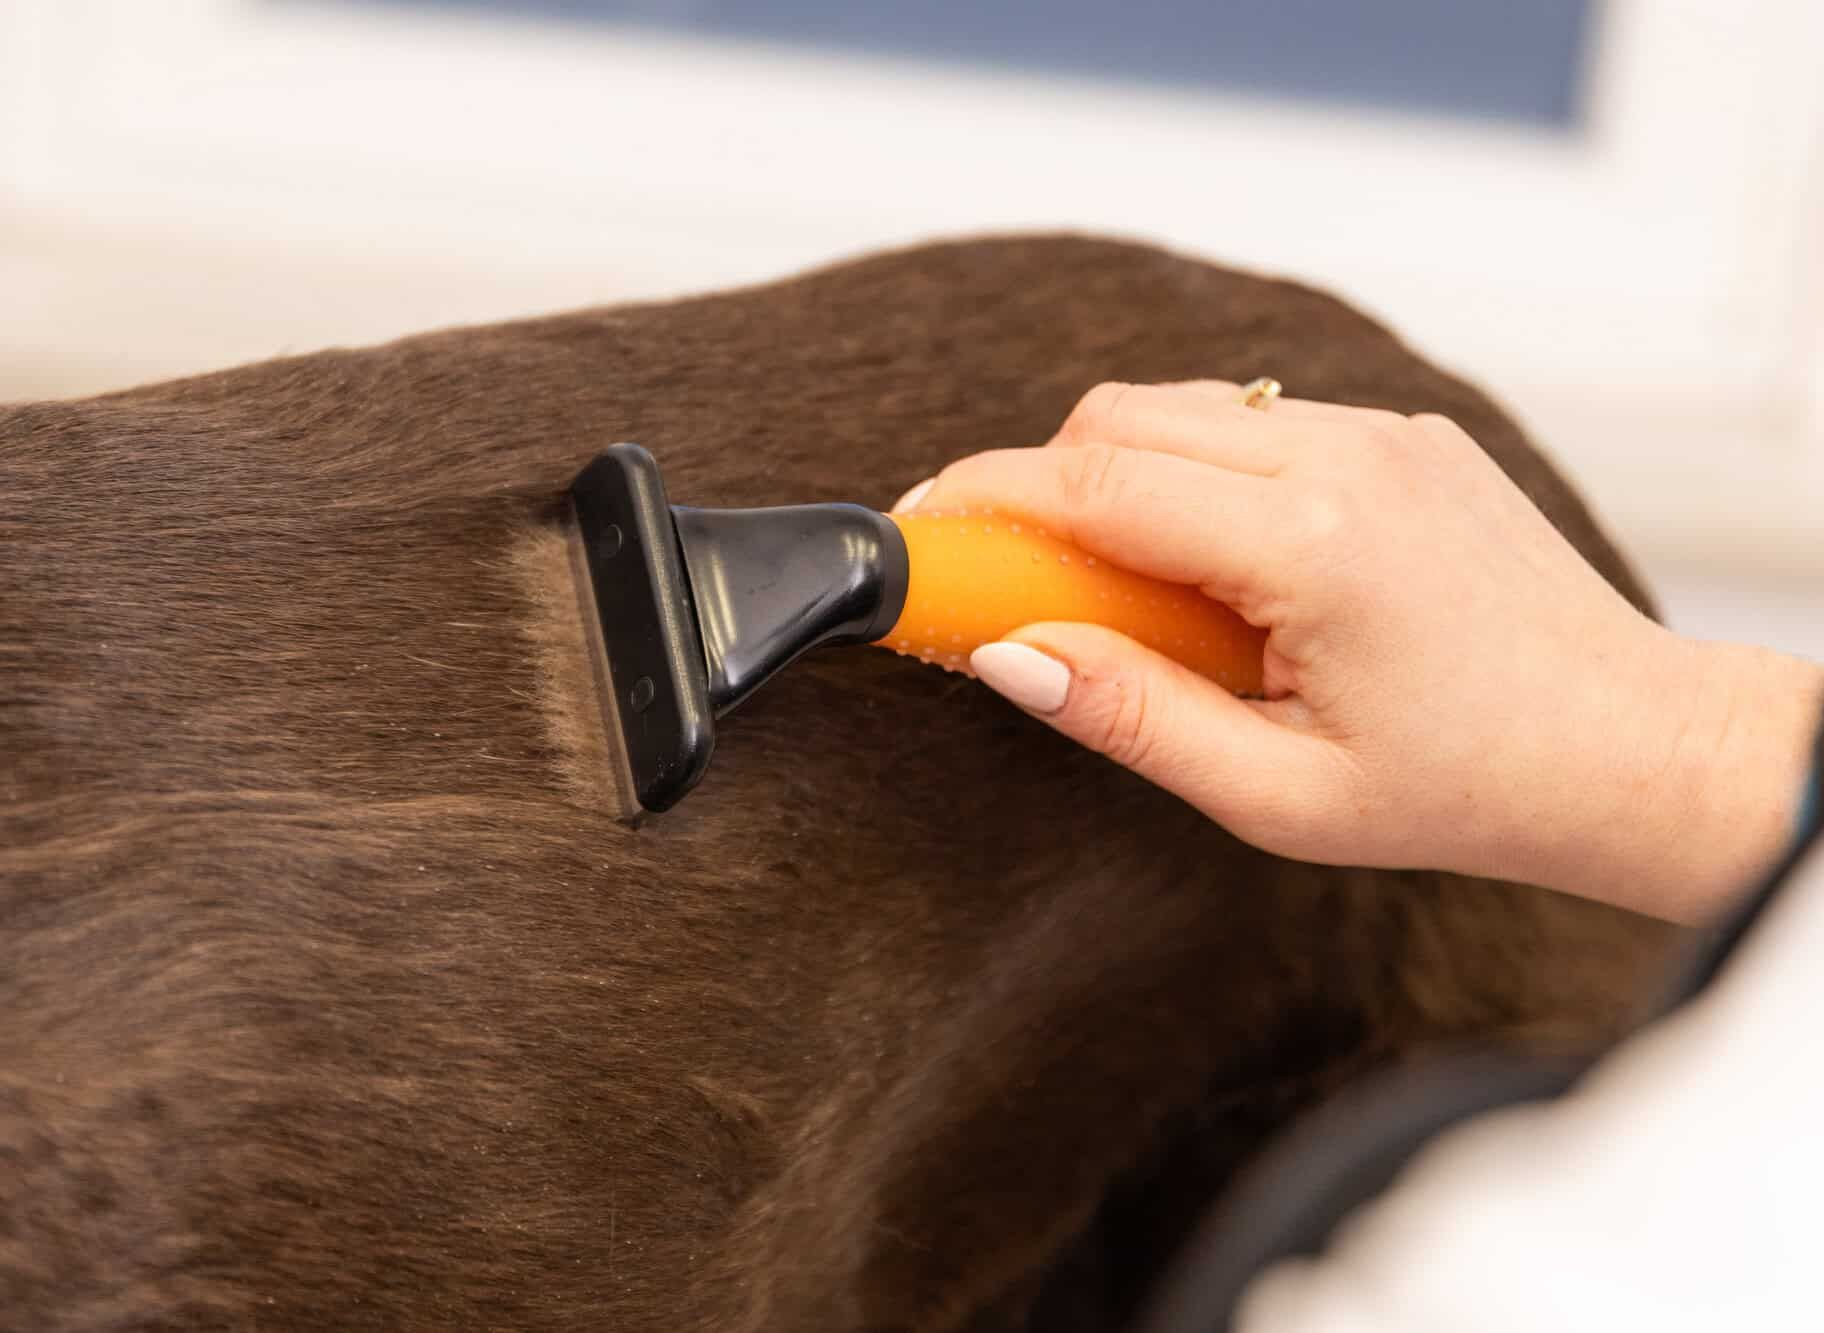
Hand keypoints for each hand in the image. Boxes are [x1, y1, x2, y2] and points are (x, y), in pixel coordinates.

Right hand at [896, 381, 1820, 920]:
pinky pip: (1252, 418)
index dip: (982, 502)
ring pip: (1182, 405)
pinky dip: (1194, 473)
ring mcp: (1380, 432)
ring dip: (1116, 477)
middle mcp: (1346, 457)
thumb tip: (1010, 659)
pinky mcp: (1401, 433)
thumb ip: (1132, 717)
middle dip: (1037, 486)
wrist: (1628, 748)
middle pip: (1121, 417)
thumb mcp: (1281, 796)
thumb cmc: (1468, 789)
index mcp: (1314, 546)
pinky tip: (1215, 568)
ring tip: (1123, 591)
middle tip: (1008, 581)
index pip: (1095, 484)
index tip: (914, 535)